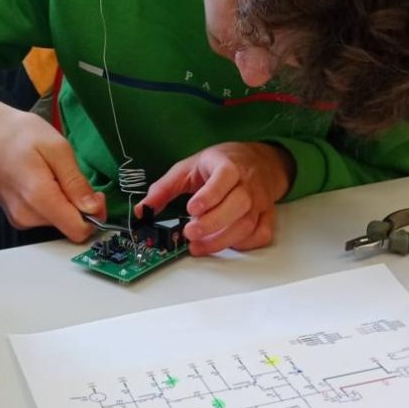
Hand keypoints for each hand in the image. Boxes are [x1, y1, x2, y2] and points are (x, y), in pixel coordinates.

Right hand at [0, 85, 105, 242]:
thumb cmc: (16, 134)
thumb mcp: (57, 148)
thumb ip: (76, 183)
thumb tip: (93, 208)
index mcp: (38, 198)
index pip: (77, 230)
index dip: (94, 215)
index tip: (96, 195)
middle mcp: (26, 216)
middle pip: (69, 225)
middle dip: (78, 205)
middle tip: (69, 174)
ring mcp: (18, 218)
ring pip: (58, 221)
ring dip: (63, 201)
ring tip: (50, 173)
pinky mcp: (16, 217)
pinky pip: (45, 216)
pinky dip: (51, 202)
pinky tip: (41, 179)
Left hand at [136, 142, 292, 255]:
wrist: (260, 161)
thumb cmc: (222, 164)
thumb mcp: (190, 167)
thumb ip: (165, 187)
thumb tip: (142, 210)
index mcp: (229, 166)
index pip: (224, 178)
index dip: (209, 195)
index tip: (191, 209)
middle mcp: (248, 184)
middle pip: (238, 205)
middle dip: (212, 223)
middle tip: (190, 233)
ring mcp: (260, 202)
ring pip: (247, 224)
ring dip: (221, 239)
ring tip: (197, 245)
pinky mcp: (266, 216)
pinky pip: (260, 234)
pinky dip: (243, 244)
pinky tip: (223, 243)